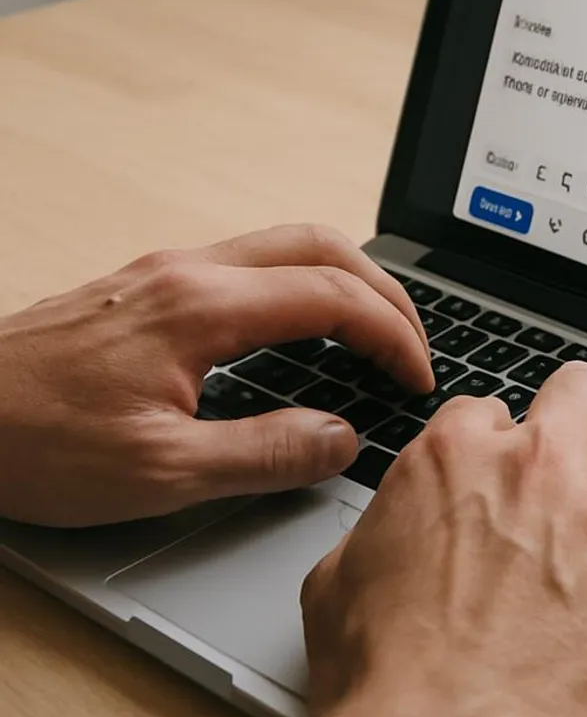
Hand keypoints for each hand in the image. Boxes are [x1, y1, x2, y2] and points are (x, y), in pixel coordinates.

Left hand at [0, 224, 432, 526]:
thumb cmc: (32, 440)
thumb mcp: (158, 473)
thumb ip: (264, 455)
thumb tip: (340, 439)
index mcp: (201, 307)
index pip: (335, 296)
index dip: (394, 335)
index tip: (417, 377)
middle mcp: (190, 271)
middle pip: (324, 245)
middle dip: (386, 292)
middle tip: (414, 345)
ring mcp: (169, 270)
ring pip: (289, 243)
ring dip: (348, 280)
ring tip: (376, 332)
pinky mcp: (151, 285)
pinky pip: (254, 261)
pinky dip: (306, 284)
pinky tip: (305, 329)